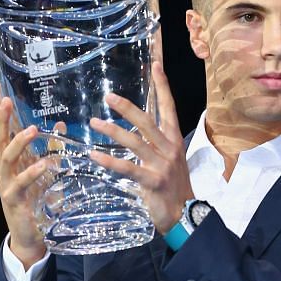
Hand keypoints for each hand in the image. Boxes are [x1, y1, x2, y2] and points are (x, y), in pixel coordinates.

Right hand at [0, 83, 49, 269]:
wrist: (31, 235)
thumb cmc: (36, 202)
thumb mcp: (44, 171)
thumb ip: (50, 149)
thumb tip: (60, 125)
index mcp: (8, 160)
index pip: (0, 130)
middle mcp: (2, 170)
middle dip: (0, 119)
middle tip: (5, 100)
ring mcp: (5, 184)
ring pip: (7, 159)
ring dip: (19, 142)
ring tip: (33, 129)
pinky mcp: (13, 200)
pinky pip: (21, 184)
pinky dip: (33, 173)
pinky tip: (44, 164)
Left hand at [88, 62, 193, 235]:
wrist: (185, 214)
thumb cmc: (174, 187)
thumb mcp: (170, 161)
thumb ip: (157, 145)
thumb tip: (140, 131)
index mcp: (175, 140)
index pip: (168, 108)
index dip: (163, 87)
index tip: (156, 66)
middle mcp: (170, 148)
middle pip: (147, 121)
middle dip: (127, 108)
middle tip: (108, 97)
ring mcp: (162, 165)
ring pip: (136, 142)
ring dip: (113, 131)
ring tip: (95, 123)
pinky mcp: (154, 181)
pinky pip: (129, 168)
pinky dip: (110, 162)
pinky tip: (95, 156)